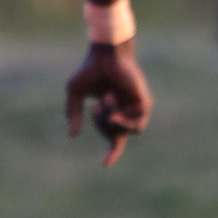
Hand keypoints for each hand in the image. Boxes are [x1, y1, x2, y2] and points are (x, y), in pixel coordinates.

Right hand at [65, 40, 151, 166]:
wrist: (105, 53)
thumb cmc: (91, 69)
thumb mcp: (75, 93)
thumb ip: (73, 113)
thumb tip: (72, 135)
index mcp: (113, 111)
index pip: (115, 138)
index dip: (111, 152)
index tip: (105, 164)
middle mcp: (127, 111)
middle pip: (115, 136)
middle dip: (101, 126)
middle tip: (94, 108)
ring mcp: (137, 108)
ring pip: (126, 131)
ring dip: (111, 121)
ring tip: (104, 102)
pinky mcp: (144, 102)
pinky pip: (135, 123)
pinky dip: (120, 116)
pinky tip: (112, 98)